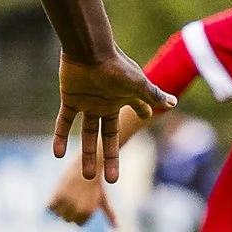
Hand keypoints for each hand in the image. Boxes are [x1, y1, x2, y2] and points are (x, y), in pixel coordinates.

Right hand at [46, 157, 112, 226]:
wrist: (86, 165)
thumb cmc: (95, 183)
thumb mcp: (103, 199)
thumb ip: (109, 214)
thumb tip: (117, 227)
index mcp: (89, 212)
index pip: (79, 223)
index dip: (79, 213)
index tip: (80, 201)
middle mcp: (78, 209)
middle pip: (67, 219)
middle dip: (68, 210)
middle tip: (72, 197)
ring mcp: (68, 202)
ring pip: (58, 214)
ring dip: (59, 207)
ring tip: (65, 195)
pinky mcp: (57, 194)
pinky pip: (49, 207)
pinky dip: (51, 203)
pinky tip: (56, 195)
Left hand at [51, 53, 171, 184]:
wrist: (88, 51)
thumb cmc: (116, 66)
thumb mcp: (137, 84)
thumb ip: (153, 95)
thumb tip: (174, 103)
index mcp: (122, 98)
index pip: (134, 110)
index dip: (141, 114)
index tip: (145, 118)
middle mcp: (104, 103)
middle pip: (107, 136)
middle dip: (110, 158)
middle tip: (112, 180)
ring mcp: (87, 102)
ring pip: (86, 134)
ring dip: (87, 154)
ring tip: (88, 176)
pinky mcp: (70, 99)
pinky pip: (64, 122)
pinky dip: (60, 138)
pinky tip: (57, 155)